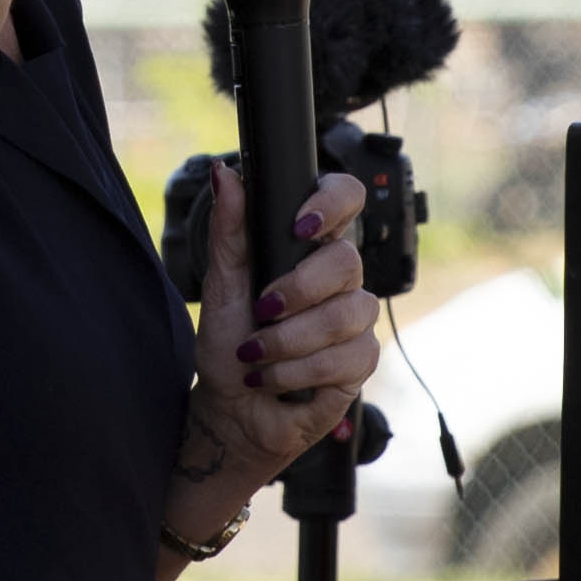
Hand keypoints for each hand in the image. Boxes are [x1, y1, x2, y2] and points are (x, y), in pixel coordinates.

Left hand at [172, 161, 379, 518]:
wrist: (231, 407)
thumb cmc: (227, 341)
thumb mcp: (219, 283)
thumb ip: (228, 228)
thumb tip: (225, 173)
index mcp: (309, 246)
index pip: (347, 197)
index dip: (334, 202)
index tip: (300, 226)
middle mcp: (340, 278)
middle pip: (347, 261)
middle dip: (297, 290)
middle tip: (261, 311)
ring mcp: (355, 319)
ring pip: (347, 314)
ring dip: (289, 341)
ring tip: (256, 355)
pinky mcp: (360, 362)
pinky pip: (346, 358)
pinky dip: (298, 373)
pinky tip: (273, 380)